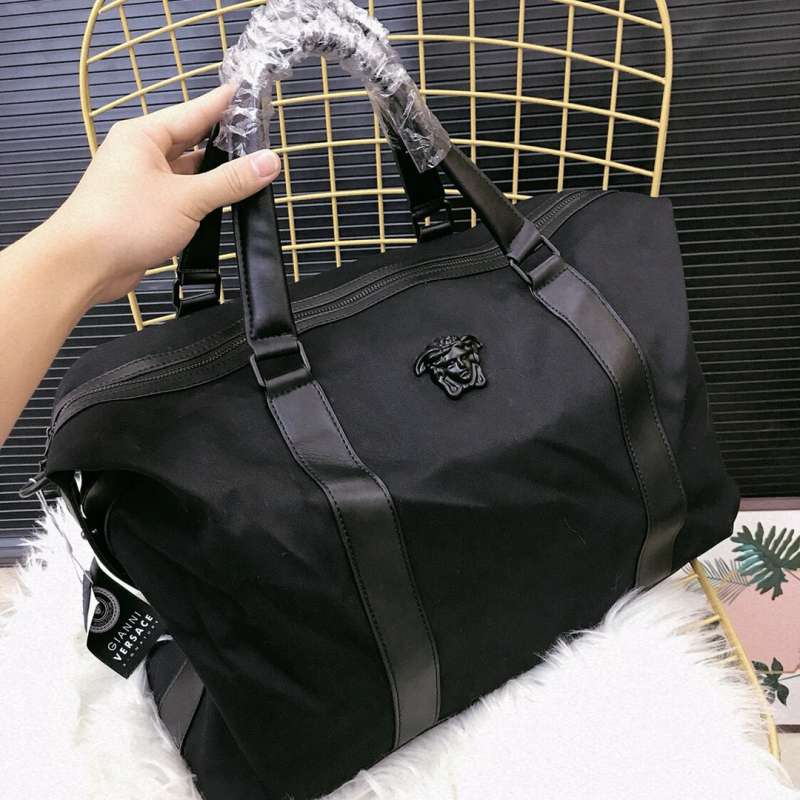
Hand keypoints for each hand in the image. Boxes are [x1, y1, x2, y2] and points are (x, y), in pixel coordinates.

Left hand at [49, 84, 280, 304]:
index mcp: (144, 135)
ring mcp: (141, 182)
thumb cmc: (123, 222)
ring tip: (249, 173)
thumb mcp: (188, 198)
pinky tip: (223, 203)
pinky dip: (201, 198)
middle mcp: (140, 154)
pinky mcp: (144, 209)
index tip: (248, 93)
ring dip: (213, 176)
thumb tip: (268, 162)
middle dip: (224, 143)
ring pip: (187, 171)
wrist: (84, 264)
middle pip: (192, 141)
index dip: (224, 104)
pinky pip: (180, 195)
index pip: (195, 111)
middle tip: (259, 139)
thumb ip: (231, 180)